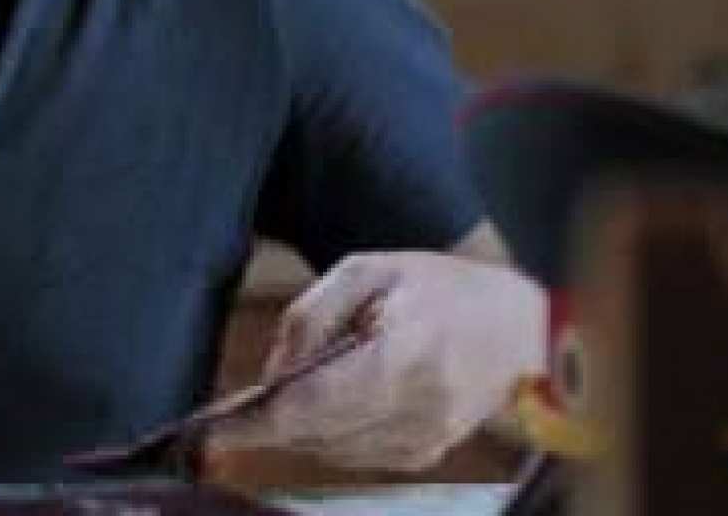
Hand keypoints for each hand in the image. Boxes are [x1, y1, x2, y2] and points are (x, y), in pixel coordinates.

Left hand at [213, 251, 543, 470]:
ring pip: (328, 449)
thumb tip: (270, 375)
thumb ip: (310, 317)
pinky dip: (328, 436)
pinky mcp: (426, 455)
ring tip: (277, 401)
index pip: (312, 403)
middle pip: (313, 432)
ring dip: (295, 429)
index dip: (254, 423)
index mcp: (402, 354)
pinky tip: (326, 408)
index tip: (207, 430)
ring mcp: (424, 439)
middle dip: (264, 425)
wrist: (520, 329)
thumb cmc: (439, 288)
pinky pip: (353, 456)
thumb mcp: (368, 271)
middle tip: (224, 416)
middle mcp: (416, 408)